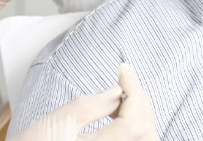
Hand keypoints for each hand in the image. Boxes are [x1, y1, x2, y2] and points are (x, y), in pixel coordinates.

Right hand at [9, 64, 156, 139]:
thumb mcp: (56, 123)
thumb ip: (92, 105)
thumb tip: (119, 89)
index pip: (134, 122)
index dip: (134, 90)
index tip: (124, 69)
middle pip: (146, 134)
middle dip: (141, 102)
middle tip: (126, 80)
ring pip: (144, 140)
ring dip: (140, 114)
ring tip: (124, 95)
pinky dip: (134, 128)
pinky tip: (120, 114)